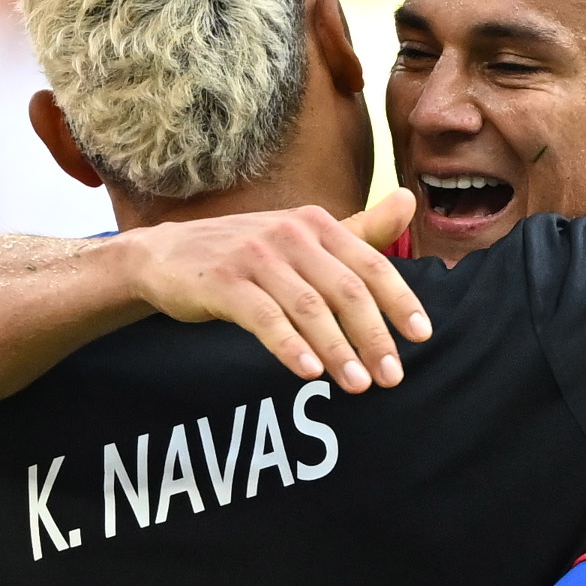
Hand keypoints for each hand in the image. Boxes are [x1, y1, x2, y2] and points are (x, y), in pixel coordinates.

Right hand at [125, 187, 430, 393]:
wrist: (164, 257)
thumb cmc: (245, 254)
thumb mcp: (302, 238)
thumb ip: (358, 230)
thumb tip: (410, 200)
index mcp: (317, 223)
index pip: (371, 264)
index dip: (400, 301)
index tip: (422, 337)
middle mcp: (290, 234)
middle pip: (346, 290)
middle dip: (373, 336)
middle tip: (392, 377)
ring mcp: (255, 257)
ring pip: (309, 307)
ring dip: (338, 349)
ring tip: (359, 385)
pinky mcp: (223, 282)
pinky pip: (264, 318)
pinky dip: (290, 346)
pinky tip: (309, 372)